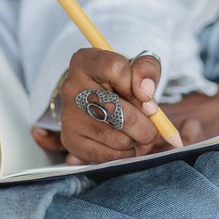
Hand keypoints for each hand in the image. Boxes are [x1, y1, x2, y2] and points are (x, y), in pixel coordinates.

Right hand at [52, 48, 164, 163]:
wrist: (95, 98)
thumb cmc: (119, 81)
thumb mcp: (136, 66)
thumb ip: (147, 70)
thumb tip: (145, 94)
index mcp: (86, 62)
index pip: (116, 69)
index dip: (137, 85)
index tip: (145, 96)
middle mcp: (71, 87)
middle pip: (121, 113)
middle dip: (145, 125)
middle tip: (150, 126)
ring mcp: (68, 115)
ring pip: (118, 139)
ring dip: (136, 141)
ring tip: (134, 133)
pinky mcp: (70, 140)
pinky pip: (107, 156)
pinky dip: (123, 153)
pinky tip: (123, 142)